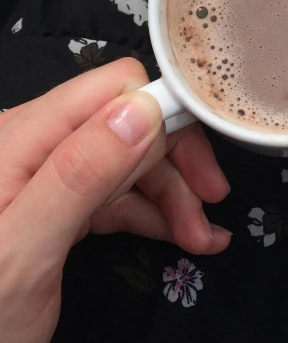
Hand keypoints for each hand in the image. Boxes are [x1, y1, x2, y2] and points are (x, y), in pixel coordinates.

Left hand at [0, 58, 230, 342]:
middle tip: (212, 204)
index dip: (163, 114)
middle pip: (127, 125)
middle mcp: (35, 145)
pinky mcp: (57, 209)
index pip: (111, 88)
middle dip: (174, 162)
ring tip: (202, 239)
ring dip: (171, 195)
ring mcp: (46, 178)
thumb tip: (144, 108)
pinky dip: (153, 214)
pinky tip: (186, 237)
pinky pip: (115, 197)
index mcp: (21, 138)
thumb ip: (78, 174)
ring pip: (128, 162)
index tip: (200, 162)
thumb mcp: (24, 254)